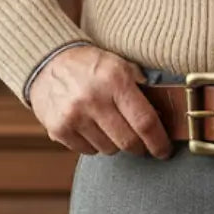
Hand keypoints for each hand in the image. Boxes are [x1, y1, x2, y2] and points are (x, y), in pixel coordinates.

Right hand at [30, 45, 173, 158]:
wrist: (47, 61)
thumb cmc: (91, 65)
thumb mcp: (120, 65)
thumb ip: (142, 88)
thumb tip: (166, 117)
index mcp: (115, 80)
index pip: (145, 122)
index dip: (159, 142)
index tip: (164, 150)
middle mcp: (93, 99)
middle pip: (128, 142)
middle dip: (140, 147)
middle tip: (141, 143)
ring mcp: (73, 116)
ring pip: (108, 149)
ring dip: (115, 144)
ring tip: (110, 126)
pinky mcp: (58, 129)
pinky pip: (88, 151)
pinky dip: (94, 144)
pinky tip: (91, 127)